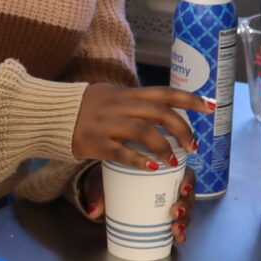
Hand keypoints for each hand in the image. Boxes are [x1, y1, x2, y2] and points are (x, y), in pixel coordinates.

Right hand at [73, 84, 208, 170]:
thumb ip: (133, 103)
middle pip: (160, 112)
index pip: (165, 92)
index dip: (190, 99)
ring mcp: (107, 123)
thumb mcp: (110, 97)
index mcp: (127, 94)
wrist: (49, 113)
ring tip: (172, 161)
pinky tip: (152, 168)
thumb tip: (159, 113)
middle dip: (182, 129)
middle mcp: (120, 105)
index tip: (210, 107)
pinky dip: (139, 160)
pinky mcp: (95, 142)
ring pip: (143, 131)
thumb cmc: (83, 109)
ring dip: (163, 147)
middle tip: (193, 146)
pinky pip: (121, 152)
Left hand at [74, 164, 198, 246]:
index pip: (184, 173)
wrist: (107, 189)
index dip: (189, 182)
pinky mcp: (165, 217)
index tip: (183, 190)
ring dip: (185, 220)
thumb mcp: (103, 182)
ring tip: (175, 229)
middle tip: (175, 212)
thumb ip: (99, 194)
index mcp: (161, 171)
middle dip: (186, 205)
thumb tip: (93, 211)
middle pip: (188, 195)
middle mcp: (169, 186)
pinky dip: (181, 232)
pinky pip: (179, 224)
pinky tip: (179, 239)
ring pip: (186, 211)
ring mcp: (169, 202)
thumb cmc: (111, 179)